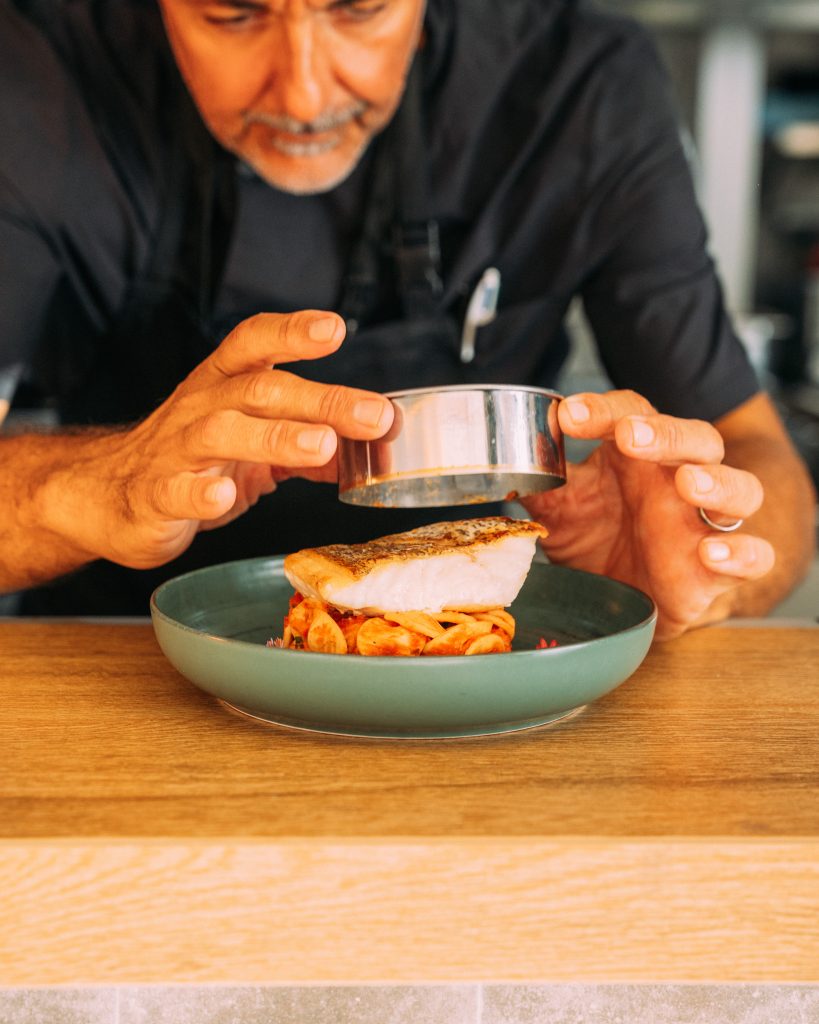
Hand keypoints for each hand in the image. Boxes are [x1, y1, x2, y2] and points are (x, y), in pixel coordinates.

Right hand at [54, 311, 393, 569]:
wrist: (110, 494)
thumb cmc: (192, 457)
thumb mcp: (254, 442)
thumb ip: (309, 442)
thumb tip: (373, 446)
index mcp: (224, 385)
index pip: (255, 343)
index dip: (292, 331)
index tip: (335, 328)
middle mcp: (202, 406)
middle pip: (260, 390)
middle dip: (320, 399)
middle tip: (373, 414)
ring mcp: (177, 450)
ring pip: (222, 432)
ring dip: (275, 437)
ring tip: (320, 445)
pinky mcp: (157, 495)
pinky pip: (177, 490)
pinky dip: (201, 493)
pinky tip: (225, 497)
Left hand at [521, 390, 774, 639]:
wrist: (629, 595)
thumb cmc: (599, 539)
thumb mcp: (561, 511)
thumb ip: (540, 489)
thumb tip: (503, 470)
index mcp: (637, 455)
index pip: (631, 414)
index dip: (602, 410)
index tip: (568, 415)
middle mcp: (678, 479)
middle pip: (694, 438)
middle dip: (665, 434)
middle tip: (630, 437)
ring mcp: (704, 523)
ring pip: (740, 488)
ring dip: (719, 483)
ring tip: (690, 483)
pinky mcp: (720, 569)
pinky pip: (755, 555)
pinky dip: (743, 553)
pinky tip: (714, 554)